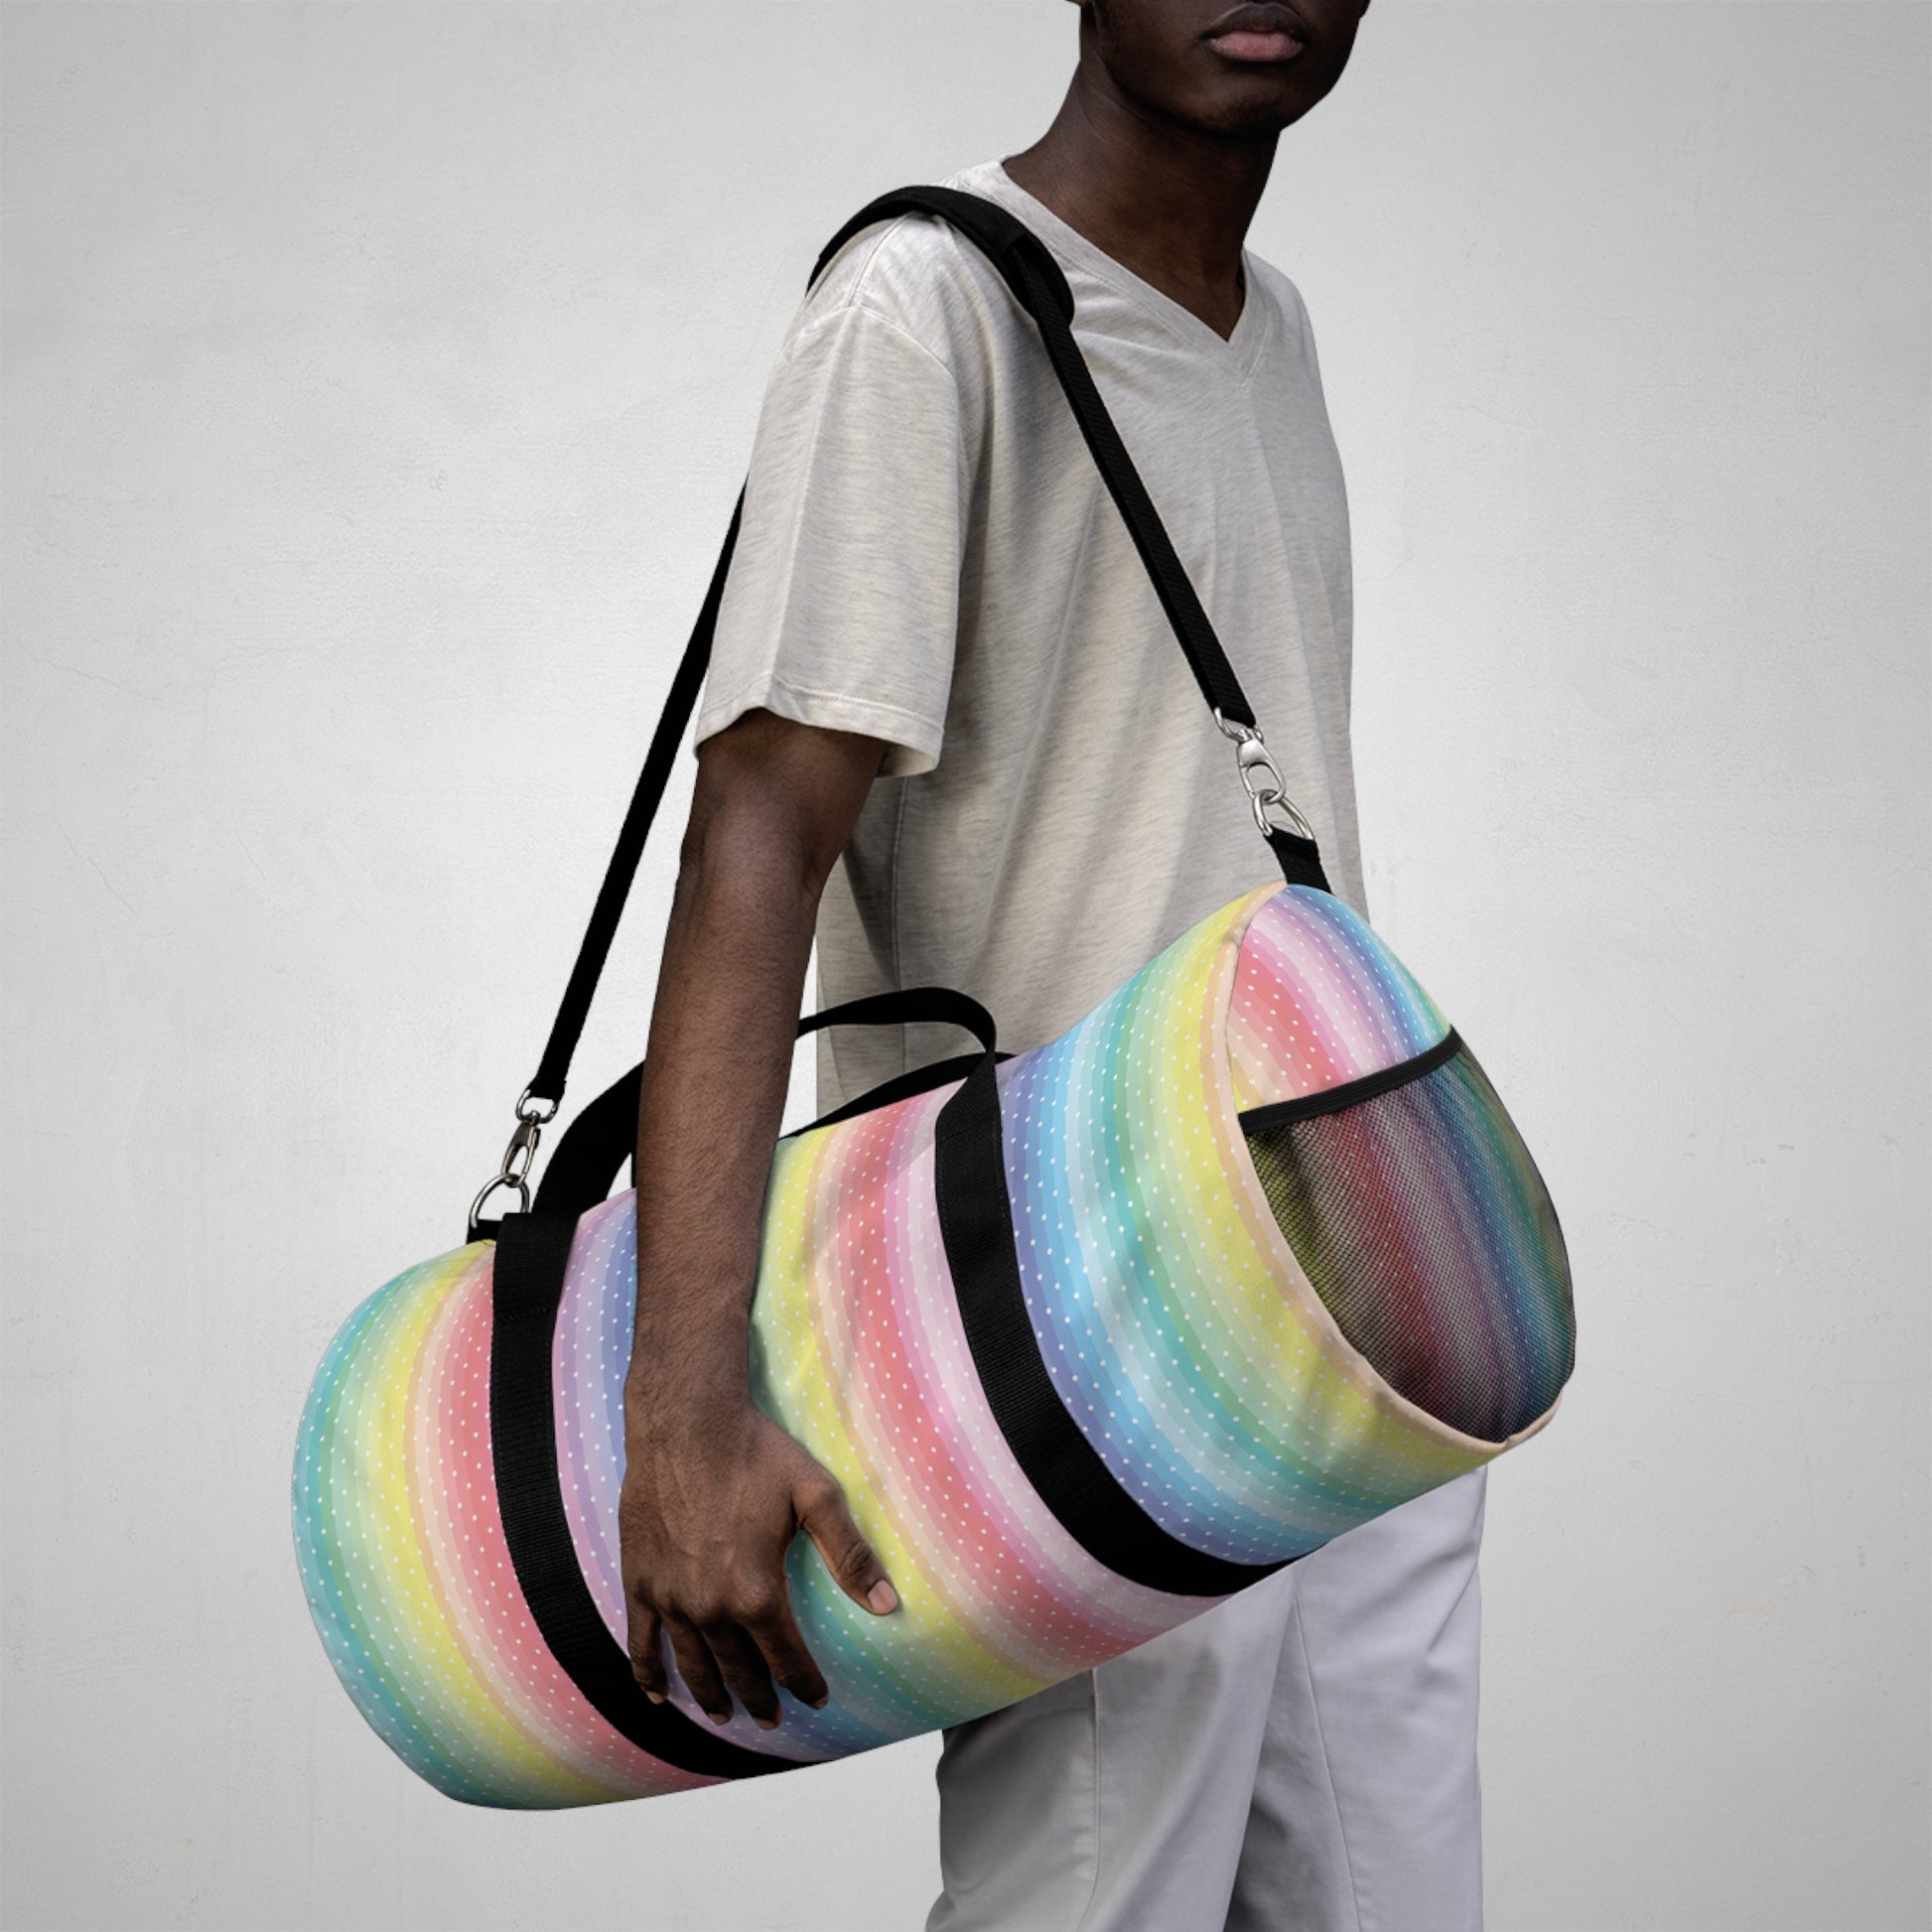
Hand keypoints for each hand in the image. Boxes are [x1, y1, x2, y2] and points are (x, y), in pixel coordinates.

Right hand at [619, 1392, 898, 1729]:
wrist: (685, 1422)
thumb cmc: (755, 1453)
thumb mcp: (815, 1496)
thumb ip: (851, 1555)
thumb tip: (888, 1604)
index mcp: (757, 1592)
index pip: (786, 1657)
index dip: (803, 1684)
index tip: (815, 1700)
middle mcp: (710, 1607)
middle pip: (739, 1671)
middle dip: (760, 1699)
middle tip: (772, 1719)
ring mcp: (670, 1598)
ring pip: (693, 1666)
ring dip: (712, 1697)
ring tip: (727, 1716)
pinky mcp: (638, 1582)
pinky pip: (640, 1643)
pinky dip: (648, 1675)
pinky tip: (658, 1696)